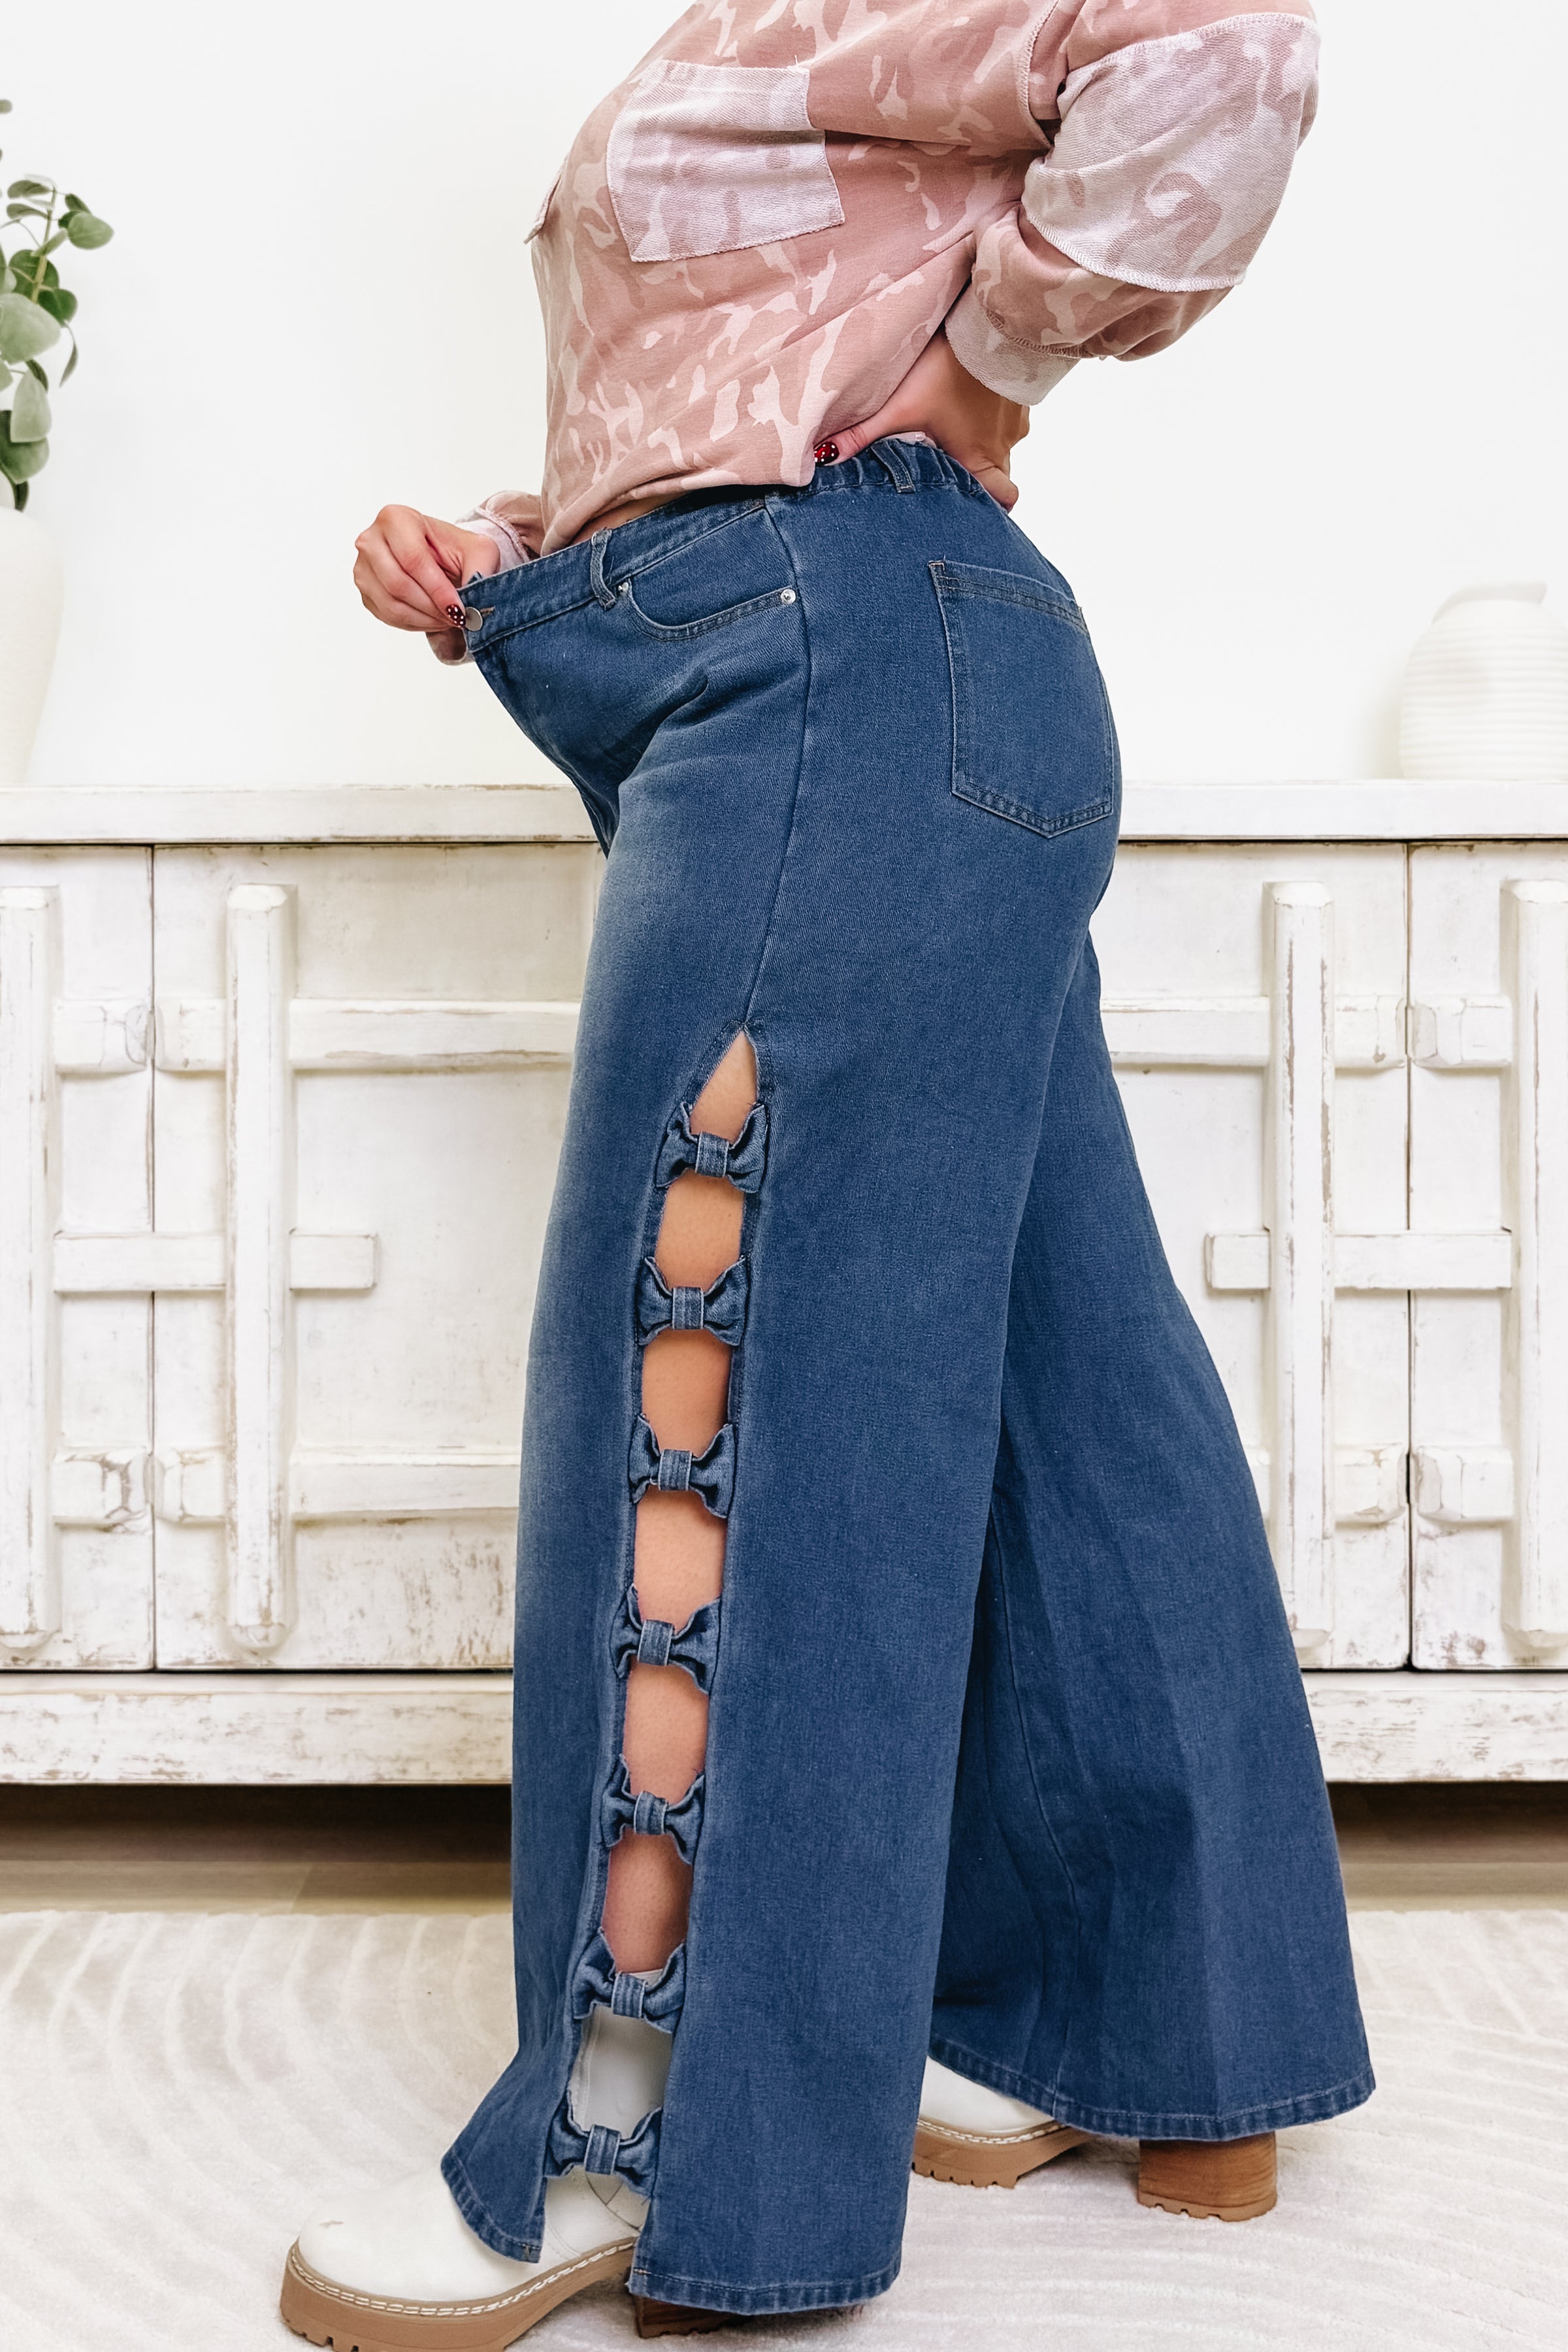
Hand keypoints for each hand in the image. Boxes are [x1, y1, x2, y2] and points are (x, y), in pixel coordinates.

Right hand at [353, 506, 501, 661]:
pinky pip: (387, 615)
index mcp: (396, 518)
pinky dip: (414, 623)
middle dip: (431, 608)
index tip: (459, 610)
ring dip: (424, 619)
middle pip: (398, 584)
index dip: (437, 590)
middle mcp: (371, 539)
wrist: (438, 555)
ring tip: (447, 619)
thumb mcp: (477, 550)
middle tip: (456, 618)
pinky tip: (432, 618)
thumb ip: (479, 571)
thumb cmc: (453, 548)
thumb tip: (474, 604)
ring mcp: (363, 565)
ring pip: (391, 604)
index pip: (413, 559)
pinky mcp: (365, 589)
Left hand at [825, 330, 1028, 508]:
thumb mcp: (900, 407)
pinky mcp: (1021, 394)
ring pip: (1004, 445)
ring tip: (956, 430)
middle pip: (1001, 477)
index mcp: (979, 458)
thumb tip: (825, 458)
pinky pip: (1009, 417)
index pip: (1003, 500)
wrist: (991, 323)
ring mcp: (1017, 419)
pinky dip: (992, 416)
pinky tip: (970, 401)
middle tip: (955, 471)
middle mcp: (1003, 444)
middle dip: (982, 479)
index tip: (973, 508)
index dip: (993, 508)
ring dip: (983, 443)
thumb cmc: (950, 369)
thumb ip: (863, 435)